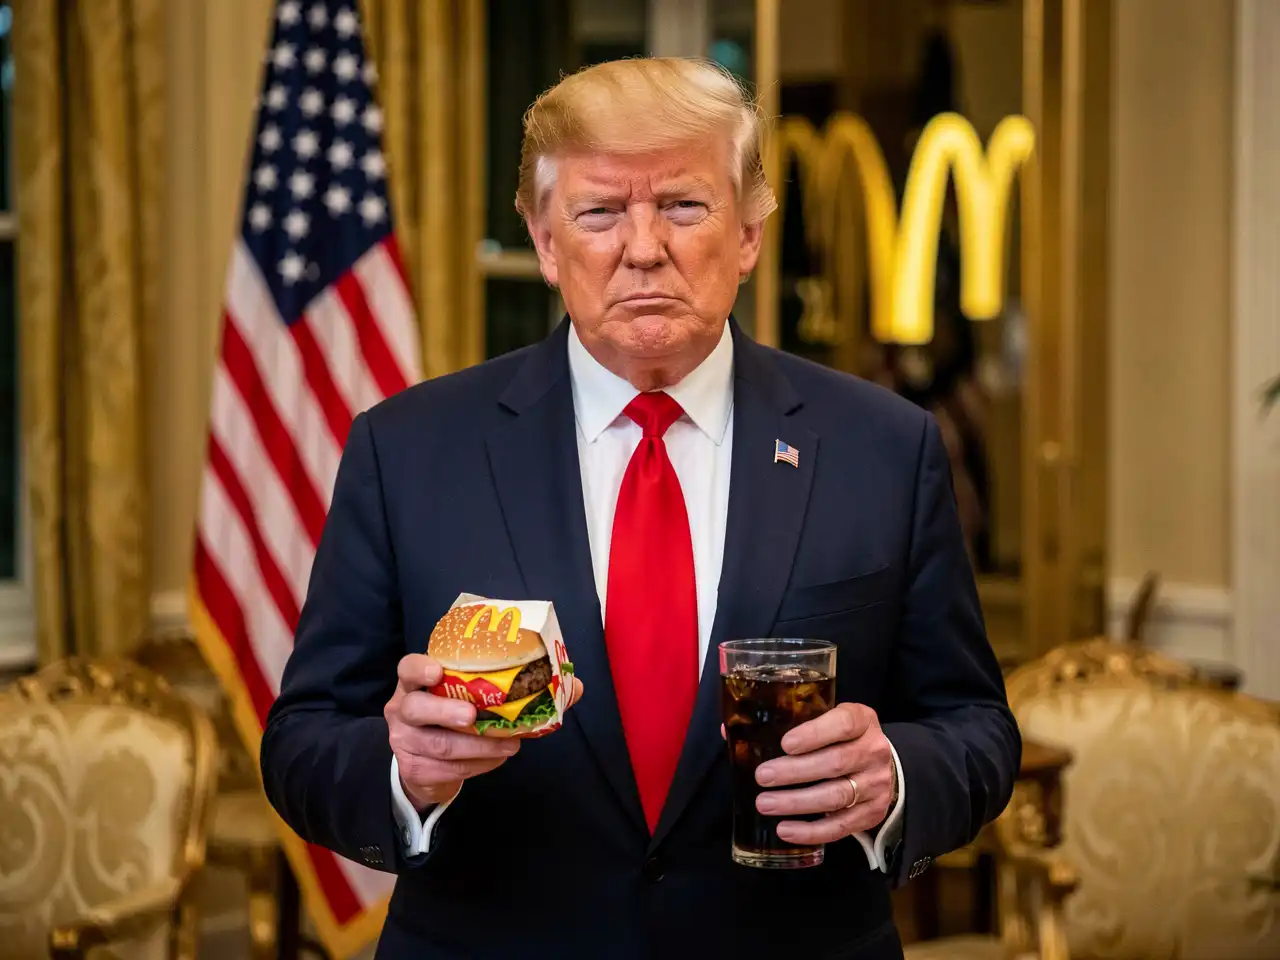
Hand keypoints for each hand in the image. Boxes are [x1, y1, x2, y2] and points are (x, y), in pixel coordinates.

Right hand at [385, 654, 583, 811]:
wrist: (430, 764)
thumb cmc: (458, 717)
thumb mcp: (478, 697)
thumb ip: (519, 687)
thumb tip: (575, 687)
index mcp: (417, 682)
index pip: (408, 668)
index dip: (420, 668)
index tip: (437, 671)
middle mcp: (403, 708)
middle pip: (416, 708)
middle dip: (446, 711)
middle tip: (472, 715)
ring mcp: (405, 741)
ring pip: (438, 744)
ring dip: (477, 746)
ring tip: (508, 746)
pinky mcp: (414, 769)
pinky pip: (446, 769)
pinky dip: (476, 765)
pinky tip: (495, 759)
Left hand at [753, 702, 896, 845]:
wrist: (881, 764)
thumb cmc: (840, 738)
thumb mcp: (824, 718)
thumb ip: (785, 722)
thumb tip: (728, 730)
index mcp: (862, 720)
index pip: (843, 724)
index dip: (814, 734)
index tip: (785, 744)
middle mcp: (874, 751)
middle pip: (835, 763)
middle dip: (795, 772)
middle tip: (762, 776)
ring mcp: (876, 784)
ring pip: (837, 796)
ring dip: (797, 803)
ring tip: (765, 803)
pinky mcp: (872, 813)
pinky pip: (841, 826)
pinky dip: (811, 831)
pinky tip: (785, 829)